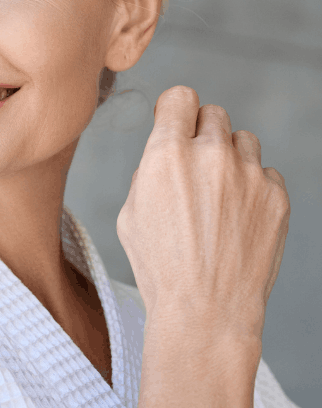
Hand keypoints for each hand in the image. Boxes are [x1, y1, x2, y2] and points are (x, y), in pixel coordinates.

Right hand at [117, 85, 289, 337]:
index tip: (175, 122)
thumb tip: (166, 154)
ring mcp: (249, 175)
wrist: (206, 310)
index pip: (180, 97)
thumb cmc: (161, 267)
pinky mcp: (276, 197)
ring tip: (219, 195)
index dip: (175, 110)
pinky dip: (253, 188)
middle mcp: (211, 156)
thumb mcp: (131, 212)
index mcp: (167, 154)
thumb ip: (150, 171)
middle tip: (195, 165)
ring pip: (243, 141)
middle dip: (202, 133)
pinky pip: (267, 174)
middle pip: (214, 113)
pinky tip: (238, 217)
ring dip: (230, 158)